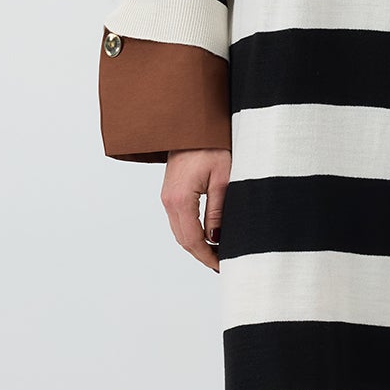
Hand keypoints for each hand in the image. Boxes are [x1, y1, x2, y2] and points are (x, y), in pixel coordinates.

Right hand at [162, 146, 231, 271]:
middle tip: (223, 263)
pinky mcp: (170, 192)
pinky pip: (179, 219)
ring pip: (180, 231)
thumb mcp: (222, 179)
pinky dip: (192, 231)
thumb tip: (216, 238)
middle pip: (183, 239)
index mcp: (180, 199)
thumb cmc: (210, 144)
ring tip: (218, 252)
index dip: (208, 257)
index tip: (222, 266)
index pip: (193, 240)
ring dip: (196, 244)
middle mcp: (168, 200)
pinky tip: (208, 234)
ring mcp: (166, 196)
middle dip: (202, 254)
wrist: (191, 123)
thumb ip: (218, 211)